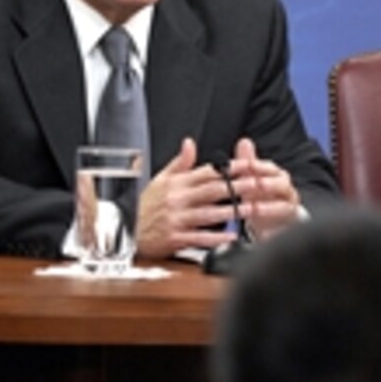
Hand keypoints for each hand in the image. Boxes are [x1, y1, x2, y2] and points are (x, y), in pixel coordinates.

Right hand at [134, 137, 240, 257]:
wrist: (125, 231)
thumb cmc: (146, 205)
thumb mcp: (160, 180)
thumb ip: (179, 163)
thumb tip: (190, 143)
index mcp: (177, 183)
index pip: (207, 173)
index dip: (229, 168)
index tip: (248, 165)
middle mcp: (178, 199)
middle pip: (211, 191)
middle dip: (235, 187)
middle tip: (256, 184)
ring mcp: (177, 219)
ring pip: (208, 214)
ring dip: (230, 211)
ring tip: (250, 209)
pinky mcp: (175, 238)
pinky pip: (199, 238)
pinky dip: (216, 238)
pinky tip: (231, 237)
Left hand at [228, 137, 301, 238]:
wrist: (276, 224)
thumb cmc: (263, 198)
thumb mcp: (254, 181)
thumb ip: (249, 163)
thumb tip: (244, 141)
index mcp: (278, 178)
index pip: (272, 168)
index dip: (260, 166)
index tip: (248, 165)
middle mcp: (287, 193)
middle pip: (283, 185)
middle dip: (270, 184)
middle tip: (256, 184)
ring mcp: (289, 211)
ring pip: (285, 207)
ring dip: (270, 208)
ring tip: (255, 209)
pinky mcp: (289, 229)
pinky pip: (285, 230)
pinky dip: (275, 232)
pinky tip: (264, 234)